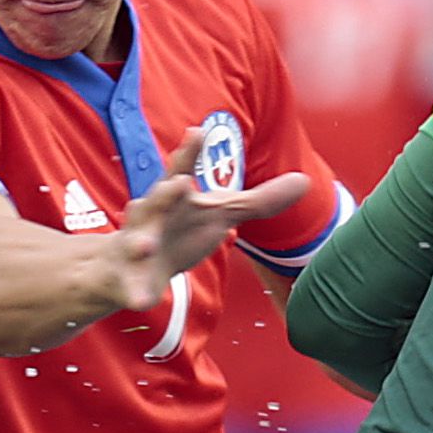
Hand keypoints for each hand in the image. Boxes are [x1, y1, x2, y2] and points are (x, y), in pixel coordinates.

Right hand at [102, 128, 312, 308]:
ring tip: (147, 245)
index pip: (180, 170)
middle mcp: (151, 218)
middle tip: (180, 183)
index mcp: (173, 198)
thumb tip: (306, 181)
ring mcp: (136, 248)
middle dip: (165, 193)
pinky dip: (137, 294)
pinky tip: (144, 301)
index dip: (189, 153)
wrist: (126, 266)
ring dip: (140, 242)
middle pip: (155, 201)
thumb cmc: (178, 232)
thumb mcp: (219, 214)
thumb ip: (259, 201)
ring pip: (135, 242)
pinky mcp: (129, 281)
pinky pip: (132, 289)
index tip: (197, 131)